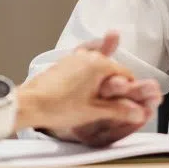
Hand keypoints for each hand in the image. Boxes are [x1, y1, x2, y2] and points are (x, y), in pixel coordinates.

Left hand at [20, 32, 161, 145]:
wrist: (29, 104)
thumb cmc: (58, 107)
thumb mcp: (93, 111)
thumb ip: (119, 110)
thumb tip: (139, 112)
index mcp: (99, 64)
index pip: (126, 74)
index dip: (131, 90)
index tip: (131, 102)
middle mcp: (89, 56)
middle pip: (112, 69)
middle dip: (117, 85)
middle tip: (117, 103)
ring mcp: (75, 57)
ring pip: (98, 66)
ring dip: (103, 79)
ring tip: (103, 97)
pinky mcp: (65, 62)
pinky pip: (85, 64)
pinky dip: (90, 73)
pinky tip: (89, 85)